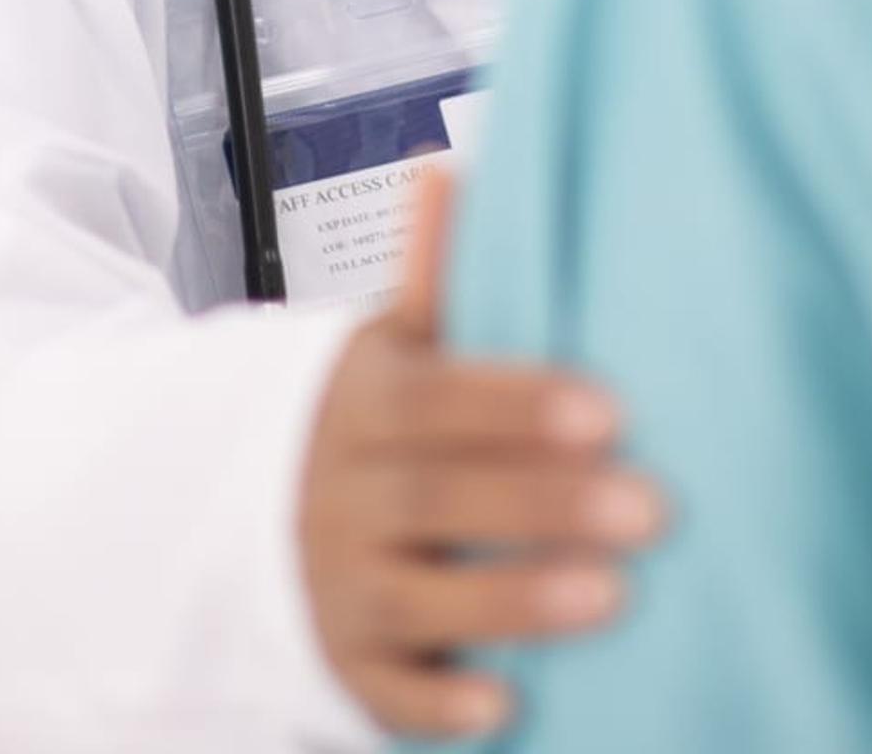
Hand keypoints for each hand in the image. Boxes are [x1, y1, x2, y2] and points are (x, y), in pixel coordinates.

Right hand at [297, 161, 665, 740]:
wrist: (219, 515)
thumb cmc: (348, 428)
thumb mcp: (376, 352)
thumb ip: (427, 279)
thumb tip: (444, 171)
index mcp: (356, 405)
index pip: (435, 401)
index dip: (516, 405)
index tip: (607, 411)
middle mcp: (337, 494)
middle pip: (436, 497)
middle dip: (541, 504)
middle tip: (651, 509)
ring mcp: (331, 583)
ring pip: (414, 595)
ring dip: (510, 600)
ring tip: (611, 595)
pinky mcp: (338, 663)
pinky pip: (383, 691)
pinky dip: (438, 702)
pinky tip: (508, 705)